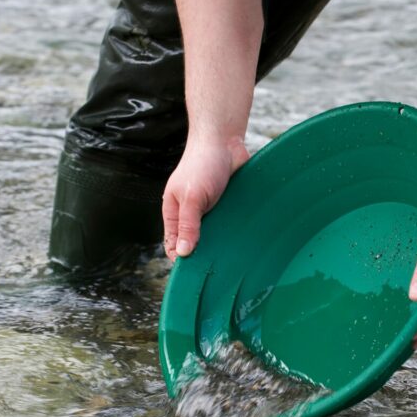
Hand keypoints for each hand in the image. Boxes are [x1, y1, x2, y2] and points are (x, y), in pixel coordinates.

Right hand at [161, 134, 249, 258]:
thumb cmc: (202, 165)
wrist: (225, 142)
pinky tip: (244, 243)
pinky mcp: (227, 206)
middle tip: (217, 269)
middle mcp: (191, 214)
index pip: (173, 244)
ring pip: (214, 236)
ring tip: (233, 259)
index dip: (181, 259)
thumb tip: (182, 254)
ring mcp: (210, 211)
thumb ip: (187, 225)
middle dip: (203, 255)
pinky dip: (235, 233)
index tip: (195, 274)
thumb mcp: (192, 198)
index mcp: (174, 213)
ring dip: (221, 245)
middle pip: (194, 243)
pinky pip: (229, 225)